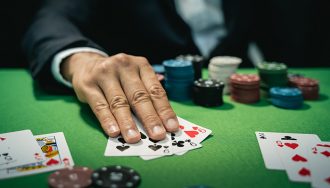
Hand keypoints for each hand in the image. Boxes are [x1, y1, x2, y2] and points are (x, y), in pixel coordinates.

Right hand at [61, 52, 178, 142]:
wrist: (86, 63)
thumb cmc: (118, 77)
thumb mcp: (136, 76)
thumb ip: (149, 93)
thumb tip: (165, 119)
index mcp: (141, 65)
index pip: (155, 90)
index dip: (164, 110)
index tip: (171, 127)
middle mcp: (124, 66)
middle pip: (139, 96)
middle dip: (150, 118)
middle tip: (157, 135)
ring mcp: (104, 74)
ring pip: (119, 102)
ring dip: (128, 123)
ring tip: (135, 138)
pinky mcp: (88, 85)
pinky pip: (100, 106)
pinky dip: (108, 120)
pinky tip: (114, 132)